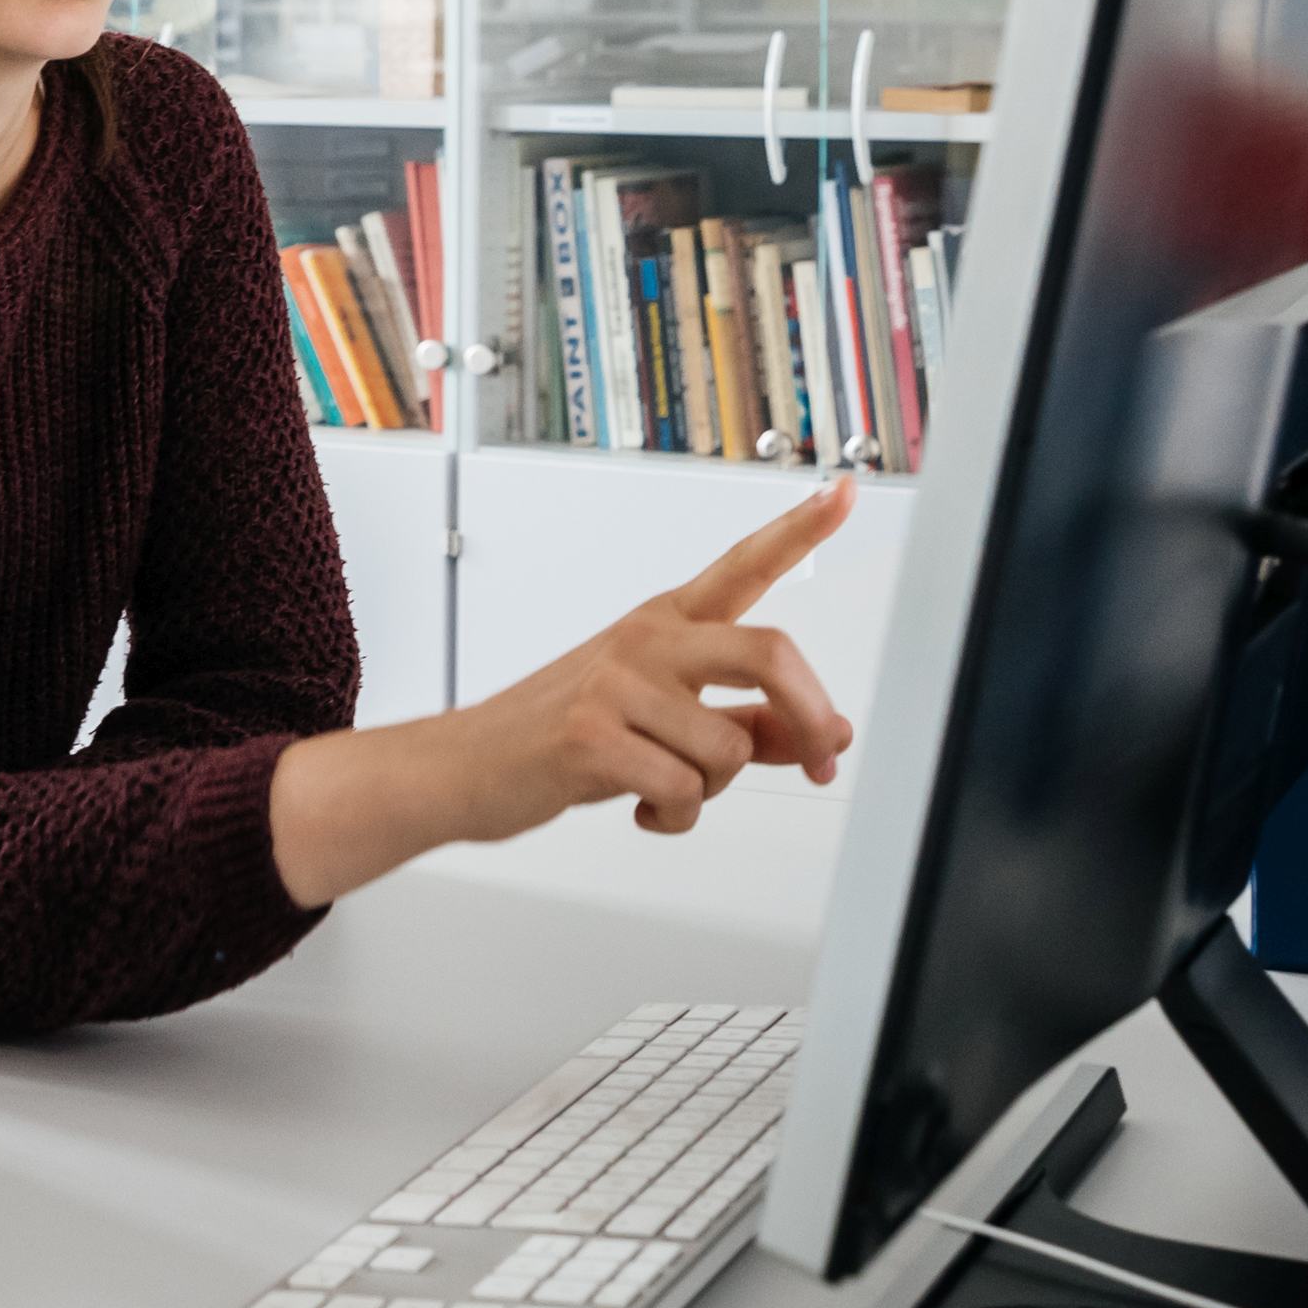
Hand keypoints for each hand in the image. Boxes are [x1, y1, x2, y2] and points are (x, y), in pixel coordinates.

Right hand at [448, 482, 857, 838]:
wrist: (462, 766)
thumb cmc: (561, 734)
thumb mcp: (659, 718)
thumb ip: (748, 720)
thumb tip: (825, 735)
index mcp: (664, 624)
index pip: (743, 565)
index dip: (800, 528)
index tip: (846, 491)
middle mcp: (645, 641)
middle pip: (768, 653)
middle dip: (810, 717)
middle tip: (821, 756)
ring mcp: (615, 684)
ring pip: (729, 748)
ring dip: (712, 790)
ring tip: (667, 788)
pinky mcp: (590, 736)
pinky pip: (683, 790)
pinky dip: (675, 816)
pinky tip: (643, 807)